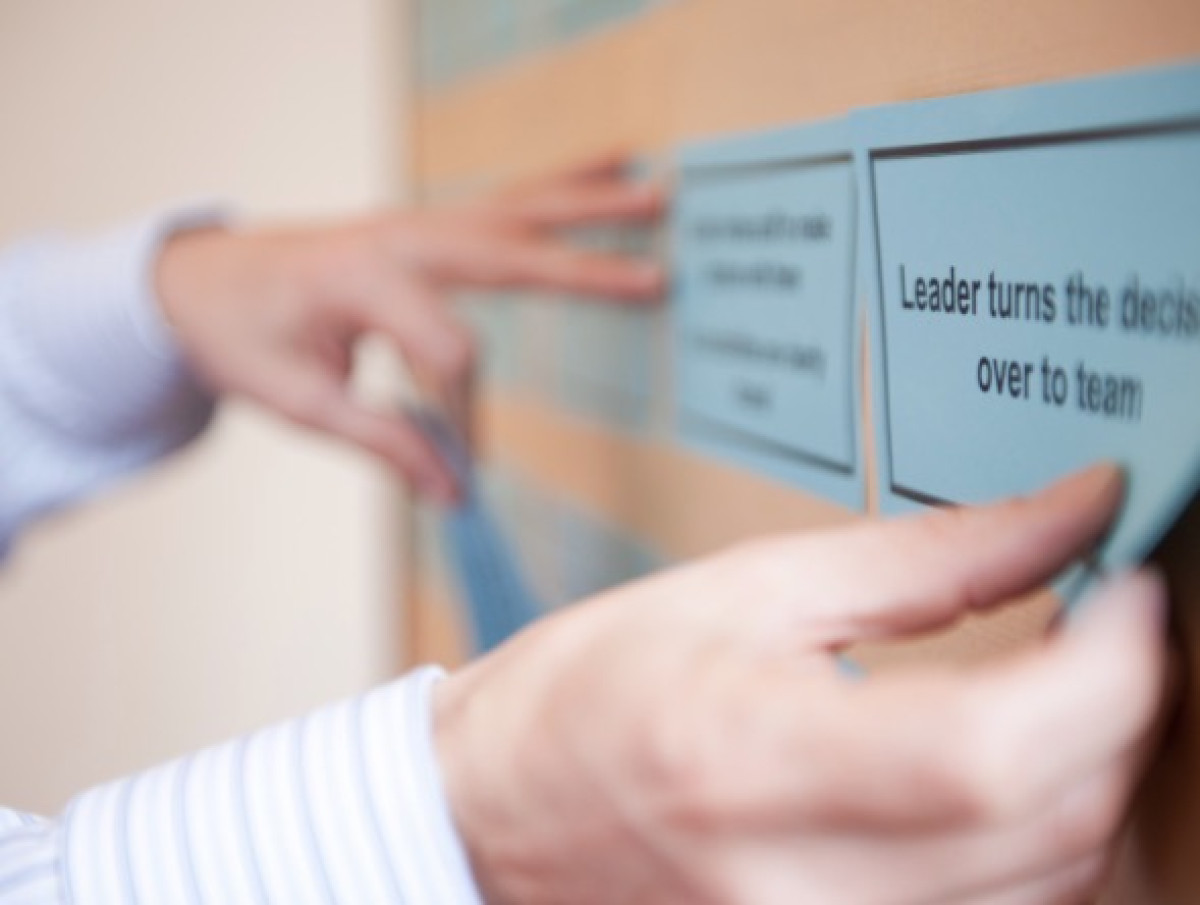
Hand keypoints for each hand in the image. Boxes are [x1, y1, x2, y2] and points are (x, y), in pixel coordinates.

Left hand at [155, 158, 663, 502]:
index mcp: (362, 280)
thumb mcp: (299, 402)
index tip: (459, 464)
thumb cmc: (244, 336)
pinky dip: (558, 185)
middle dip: (584, 269)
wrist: (201, 277)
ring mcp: (417, 222)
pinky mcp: (427, 224)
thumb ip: (383, 443)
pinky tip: (609, 165)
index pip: (450, 350)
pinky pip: (503, 201)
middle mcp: (400, 239)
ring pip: (517, 210)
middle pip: (508, 252)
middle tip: (657, 278)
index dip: (465, 416)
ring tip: (658, 192)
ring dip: (589, 205)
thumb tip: (455, 493)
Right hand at [434, 465, 1165, 904]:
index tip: (1126, 592)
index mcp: (750, 758)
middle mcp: (791, 886)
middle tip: (1103, 619)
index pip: (987, 751)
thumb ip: (920, 560)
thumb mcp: (743, 590)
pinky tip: (1009, 772)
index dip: (1104, 671)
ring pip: (1049, 890)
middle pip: (1045, 827)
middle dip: (1117, 712)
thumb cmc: (590, 690)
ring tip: (1060, 683)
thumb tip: (1063, 516)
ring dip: (1089, 778)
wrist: (496, 813)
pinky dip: (1040, 844)